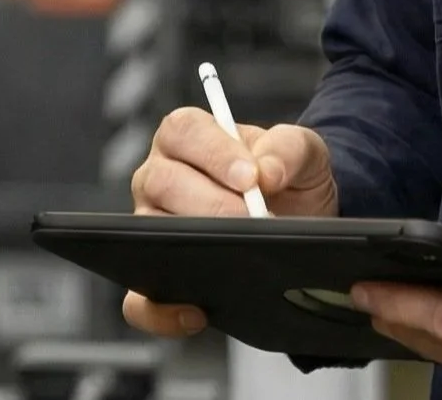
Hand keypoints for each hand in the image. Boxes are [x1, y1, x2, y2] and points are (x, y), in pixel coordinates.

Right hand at [120, 107, 338, 338]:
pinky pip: (139, 300)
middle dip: (212, 204)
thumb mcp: (303, 152)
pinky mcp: (154, 275)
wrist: (299, 221)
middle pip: (162, 181)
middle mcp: (160, 176)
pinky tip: (198, 311)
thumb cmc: (287, 177)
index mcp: (187, 137)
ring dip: (194, 248)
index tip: (250, 176)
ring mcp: (151, 227)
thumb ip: (288, 148)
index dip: (213, 152)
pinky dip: (161, 311)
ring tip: (239, 258)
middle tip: (252, 220)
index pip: (183, 130)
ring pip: (148, 233)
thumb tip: (267, 171)